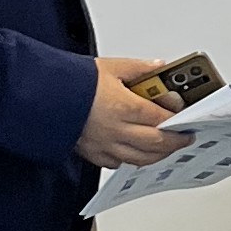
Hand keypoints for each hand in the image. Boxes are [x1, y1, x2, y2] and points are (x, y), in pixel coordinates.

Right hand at [75, 56, 184, 171]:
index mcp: (124, 107)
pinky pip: (119, 163)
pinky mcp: (93, 154)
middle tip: (184, 138)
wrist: (43, 96)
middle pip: (156, 143)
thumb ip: (139, 69)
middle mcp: (116, 130)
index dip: (178, 121)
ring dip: (158, 155)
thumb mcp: (111, 67)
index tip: (187, 118)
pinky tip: (138, 153)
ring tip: (167, 147)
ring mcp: (105, 145)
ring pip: (140, 159)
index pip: (161, 119)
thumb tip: (158, 67)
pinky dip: (133, 160)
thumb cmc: (73, 81)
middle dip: (175, 142)